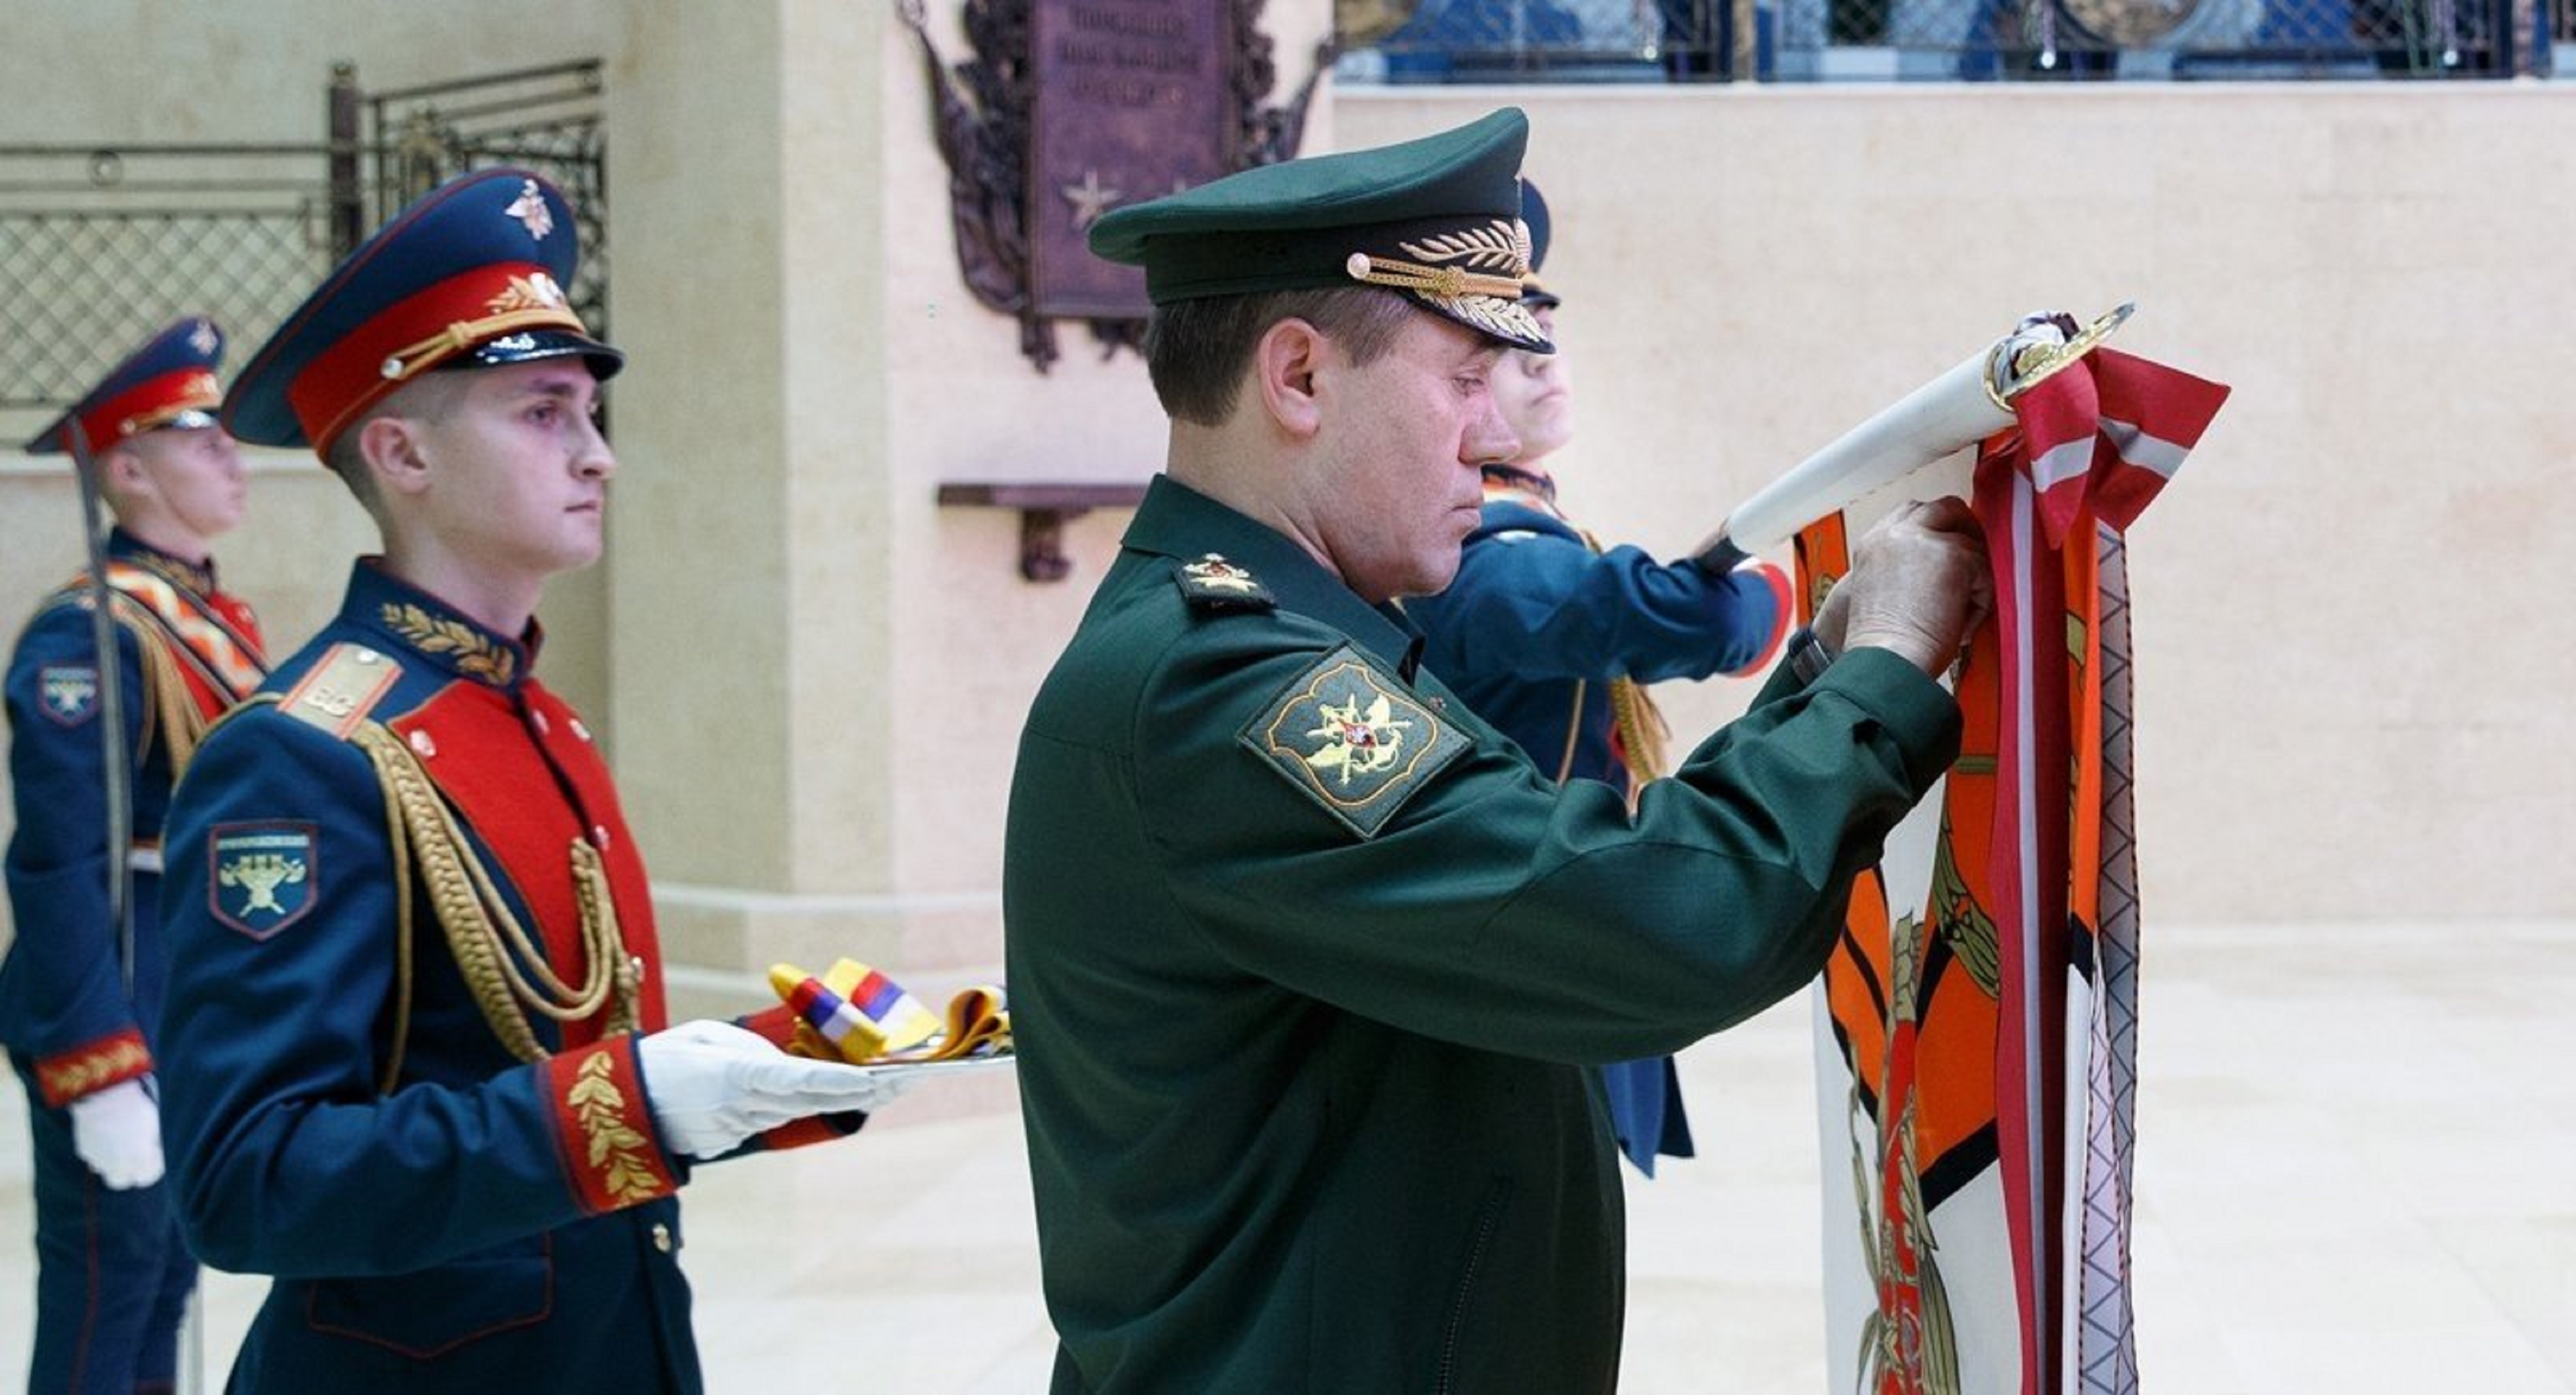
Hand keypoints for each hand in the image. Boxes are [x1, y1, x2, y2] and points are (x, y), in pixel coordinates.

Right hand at [68, 1077, 163, 1189]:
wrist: (105, 1094)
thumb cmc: (134, 1106)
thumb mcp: (151, 1125)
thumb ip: (148, 1144)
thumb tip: (147, 1153)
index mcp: (140, 1158)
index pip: (147, 1177)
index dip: (149, 1169)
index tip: (150, 1160)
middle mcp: (118, 1164)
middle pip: (121, 1181)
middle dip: (126, 1173)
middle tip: (131, 1159)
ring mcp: (98, 1158)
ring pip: (104, 1170)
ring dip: (110, 1162)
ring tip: (115, 1141)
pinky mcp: (84, 1151)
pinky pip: (93, 1157)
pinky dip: (98, 1150)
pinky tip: (102, 1134)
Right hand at [637, 1019, 916, 1159]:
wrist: (623, 1107)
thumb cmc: (666, 1059)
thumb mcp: (709, 1039)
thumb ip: (754, 1053)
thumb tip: (792, 1069)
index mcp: (735, 1076)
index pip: (797, 1079)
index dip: (838, 1080)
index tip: (874, 1077)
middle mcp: (744, 1106)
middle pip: (816, 1100)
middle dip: (865, 1090)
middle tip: (910, 1078)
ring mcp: (741, 1126)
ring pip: (805, 1109)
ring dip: (849, 1095)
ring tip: (896, 1078)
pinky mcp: (735, 1137)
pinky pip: (780, 1116)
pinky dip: (812, 1102)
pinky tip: (854, 1087)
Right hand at [1822, 496, 1990, 674]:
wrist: (1885, 662)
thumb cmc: (1884, 647)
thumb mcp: (1885, 594)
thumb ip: (1906, 569)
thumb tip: (1943, 572)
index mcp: (1873, 544)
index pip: (1911, 514)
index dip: (1936, 527)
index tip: (1949, 547)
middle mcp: (1894, 534)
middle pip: (1942, 508)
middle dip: (1964, 530)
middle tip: (1975, 562)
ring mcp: (1924, 540)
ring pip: (1969, 542)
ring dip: (1973, 577)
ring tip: (1959, 617)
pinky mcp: (1954, 555)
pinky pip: (1984, 570)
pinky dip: (1981, 601)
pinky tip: (1962, 627)